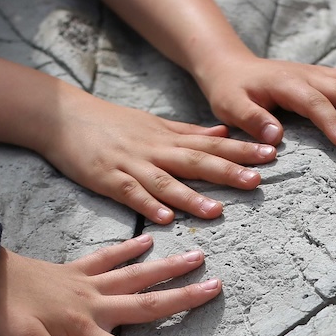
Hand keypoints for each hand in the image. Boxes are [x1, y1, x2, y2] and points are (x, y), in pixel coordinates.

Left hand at [0, 237, 219, 335]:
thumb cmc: (4, 317)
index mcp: (85, 330)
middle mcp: (94, 305)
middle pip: (147, 304)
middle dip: (183, 299)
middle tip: (217, 288)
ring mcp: (86, 284)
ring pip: (136, 275)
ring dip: (168, 268)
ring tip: (198, 256)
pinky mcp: (74, 269)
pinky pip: (107, 257)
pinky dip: (128, 249)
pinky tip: (149, 240)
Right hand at [39, 88, 276, 222]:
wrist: (63, 116)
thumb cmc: (110, 122)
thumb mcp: (154, 123)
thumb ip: (188, 132)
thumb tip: (224, 133)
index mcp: (168, 138)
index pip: (212, 144)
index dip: (242, 149)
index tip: (272, 153)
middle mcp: (155, 150)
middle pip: (196, 161)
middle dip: (228, 171)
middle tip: (257, 180)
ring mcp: (131, 165)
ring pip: (166, 181)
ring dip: (191, 196)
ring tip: (216, 210)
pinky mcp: (108, 179)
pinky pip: (130, 194)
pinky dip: (147, 205)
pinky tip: (164, 219)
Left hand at [191, 52, 335, 149]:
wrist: (231, 66)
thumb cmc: (230, 92)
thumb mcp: (231, 107)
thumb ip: (252, 120)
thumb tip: (275, 138)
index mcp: (288, 85)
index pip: (315, 104)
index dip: (332, 123)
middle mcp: (309, 75)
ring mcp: (320, 73)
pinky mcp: (325, 74)